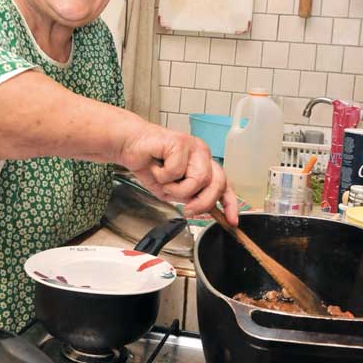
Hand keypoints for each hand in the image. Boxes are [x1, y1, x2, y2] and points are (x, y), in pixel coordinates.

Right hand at [118, 123, 237, 224]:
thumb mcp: (171, 190)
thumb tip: (198, 208)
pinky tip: (156, 166)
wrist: (130, 146)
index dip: (229, 204)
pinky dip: (162, 175)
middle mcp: (202, 155)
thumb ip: (187, 197)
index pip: (224, 185)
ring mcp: (194, 147)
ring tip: (163, 180)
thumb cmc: (150, 164)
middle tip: (187, 209)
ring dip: (176, 188)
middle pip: (217, 184)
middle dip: (202, 202)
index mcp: (204, 165)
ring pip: (199, 179)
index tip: (231, 221)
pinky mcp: (181, 142)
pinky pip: (177, 170)